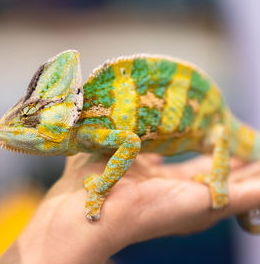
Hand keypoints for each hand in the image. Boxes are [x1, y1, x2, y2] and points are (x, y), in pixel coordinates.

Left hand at [0, 153, 259, 263]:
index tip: (219, 133)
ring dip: (255, 171)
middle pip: (218, 174)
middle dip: (237, 161)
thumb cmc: (86, 180)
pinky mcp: (208, 205)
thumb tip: (124, 112)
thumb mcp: (106, 146)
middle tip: (253, 145)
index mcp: (155, 178)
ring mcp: (194, 201)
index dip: (206, 150)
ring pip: (240, 185)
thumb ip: (117, 131)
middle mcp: (177, 192)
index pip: (190, 164)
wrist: (83, 212)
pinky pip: (252, 195)